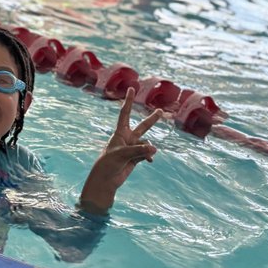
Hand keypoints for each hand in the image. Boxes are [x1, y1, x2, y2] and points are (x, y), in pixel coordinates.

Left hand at [79, 90, 159, 214]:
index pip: (125, 113)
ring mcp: (133, 148)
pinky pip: (147, 154)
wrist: (106, 179)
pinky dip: (149, 156)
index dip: (128, 101)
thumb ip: (139, 150)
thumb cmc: (109, 163)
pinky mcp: (136, 158)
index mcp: (120, 133)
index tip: (131, 88)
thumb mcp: (122, 154)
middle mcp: (127, 139)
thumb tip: (154, 149)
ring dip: (147, 149)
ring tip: (146, 156)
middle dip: (152, 120)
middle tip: (160, 111)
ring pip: (146, 144)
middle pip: (143, 127)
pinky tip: (150, 160)